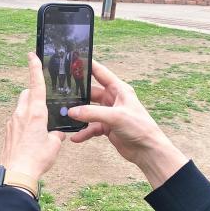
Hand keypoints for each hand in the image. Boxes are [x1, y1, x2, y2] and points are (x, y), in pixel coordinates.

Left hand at [0, 53, 65, 184]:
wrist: (16, 174)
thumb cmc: (37, 159)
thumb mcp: (54, 145)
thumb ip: (57, 135)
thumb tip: (57, 133)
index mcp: (35, 113)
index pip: (36, 84)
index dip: (34, 68)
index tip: (32, 55)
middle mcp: (21, 114)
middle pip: (27, 94)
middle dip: (35, 94)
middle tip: (45, 104)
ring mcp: (12, 123)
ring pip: (21, 108)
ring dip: (30, 111)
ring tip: (40, 126)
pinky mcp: (7, 132)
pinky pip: (17, 121)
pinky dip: (24, 123)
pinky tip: (31, 137)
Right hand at [67, 61, 187, 188]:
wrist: (147, 150)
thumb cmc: (139, 127)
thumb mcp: (115, 116)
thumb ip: (92, 113)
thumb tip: (72, 111)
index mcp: (119, 90)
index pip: (101, 73)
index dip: (88, 66)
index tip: (74, 61)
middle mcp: (114, 99)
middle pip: (91, 93)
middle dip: (78, 95)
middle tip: (62, 94)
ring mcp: (109, 113)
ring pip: (89, 111)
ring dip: (79, 115)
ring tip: (66, 117)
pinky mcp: (107, 127)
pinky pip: (91, 127)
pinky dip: (84, 131)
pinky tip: (76, 137)